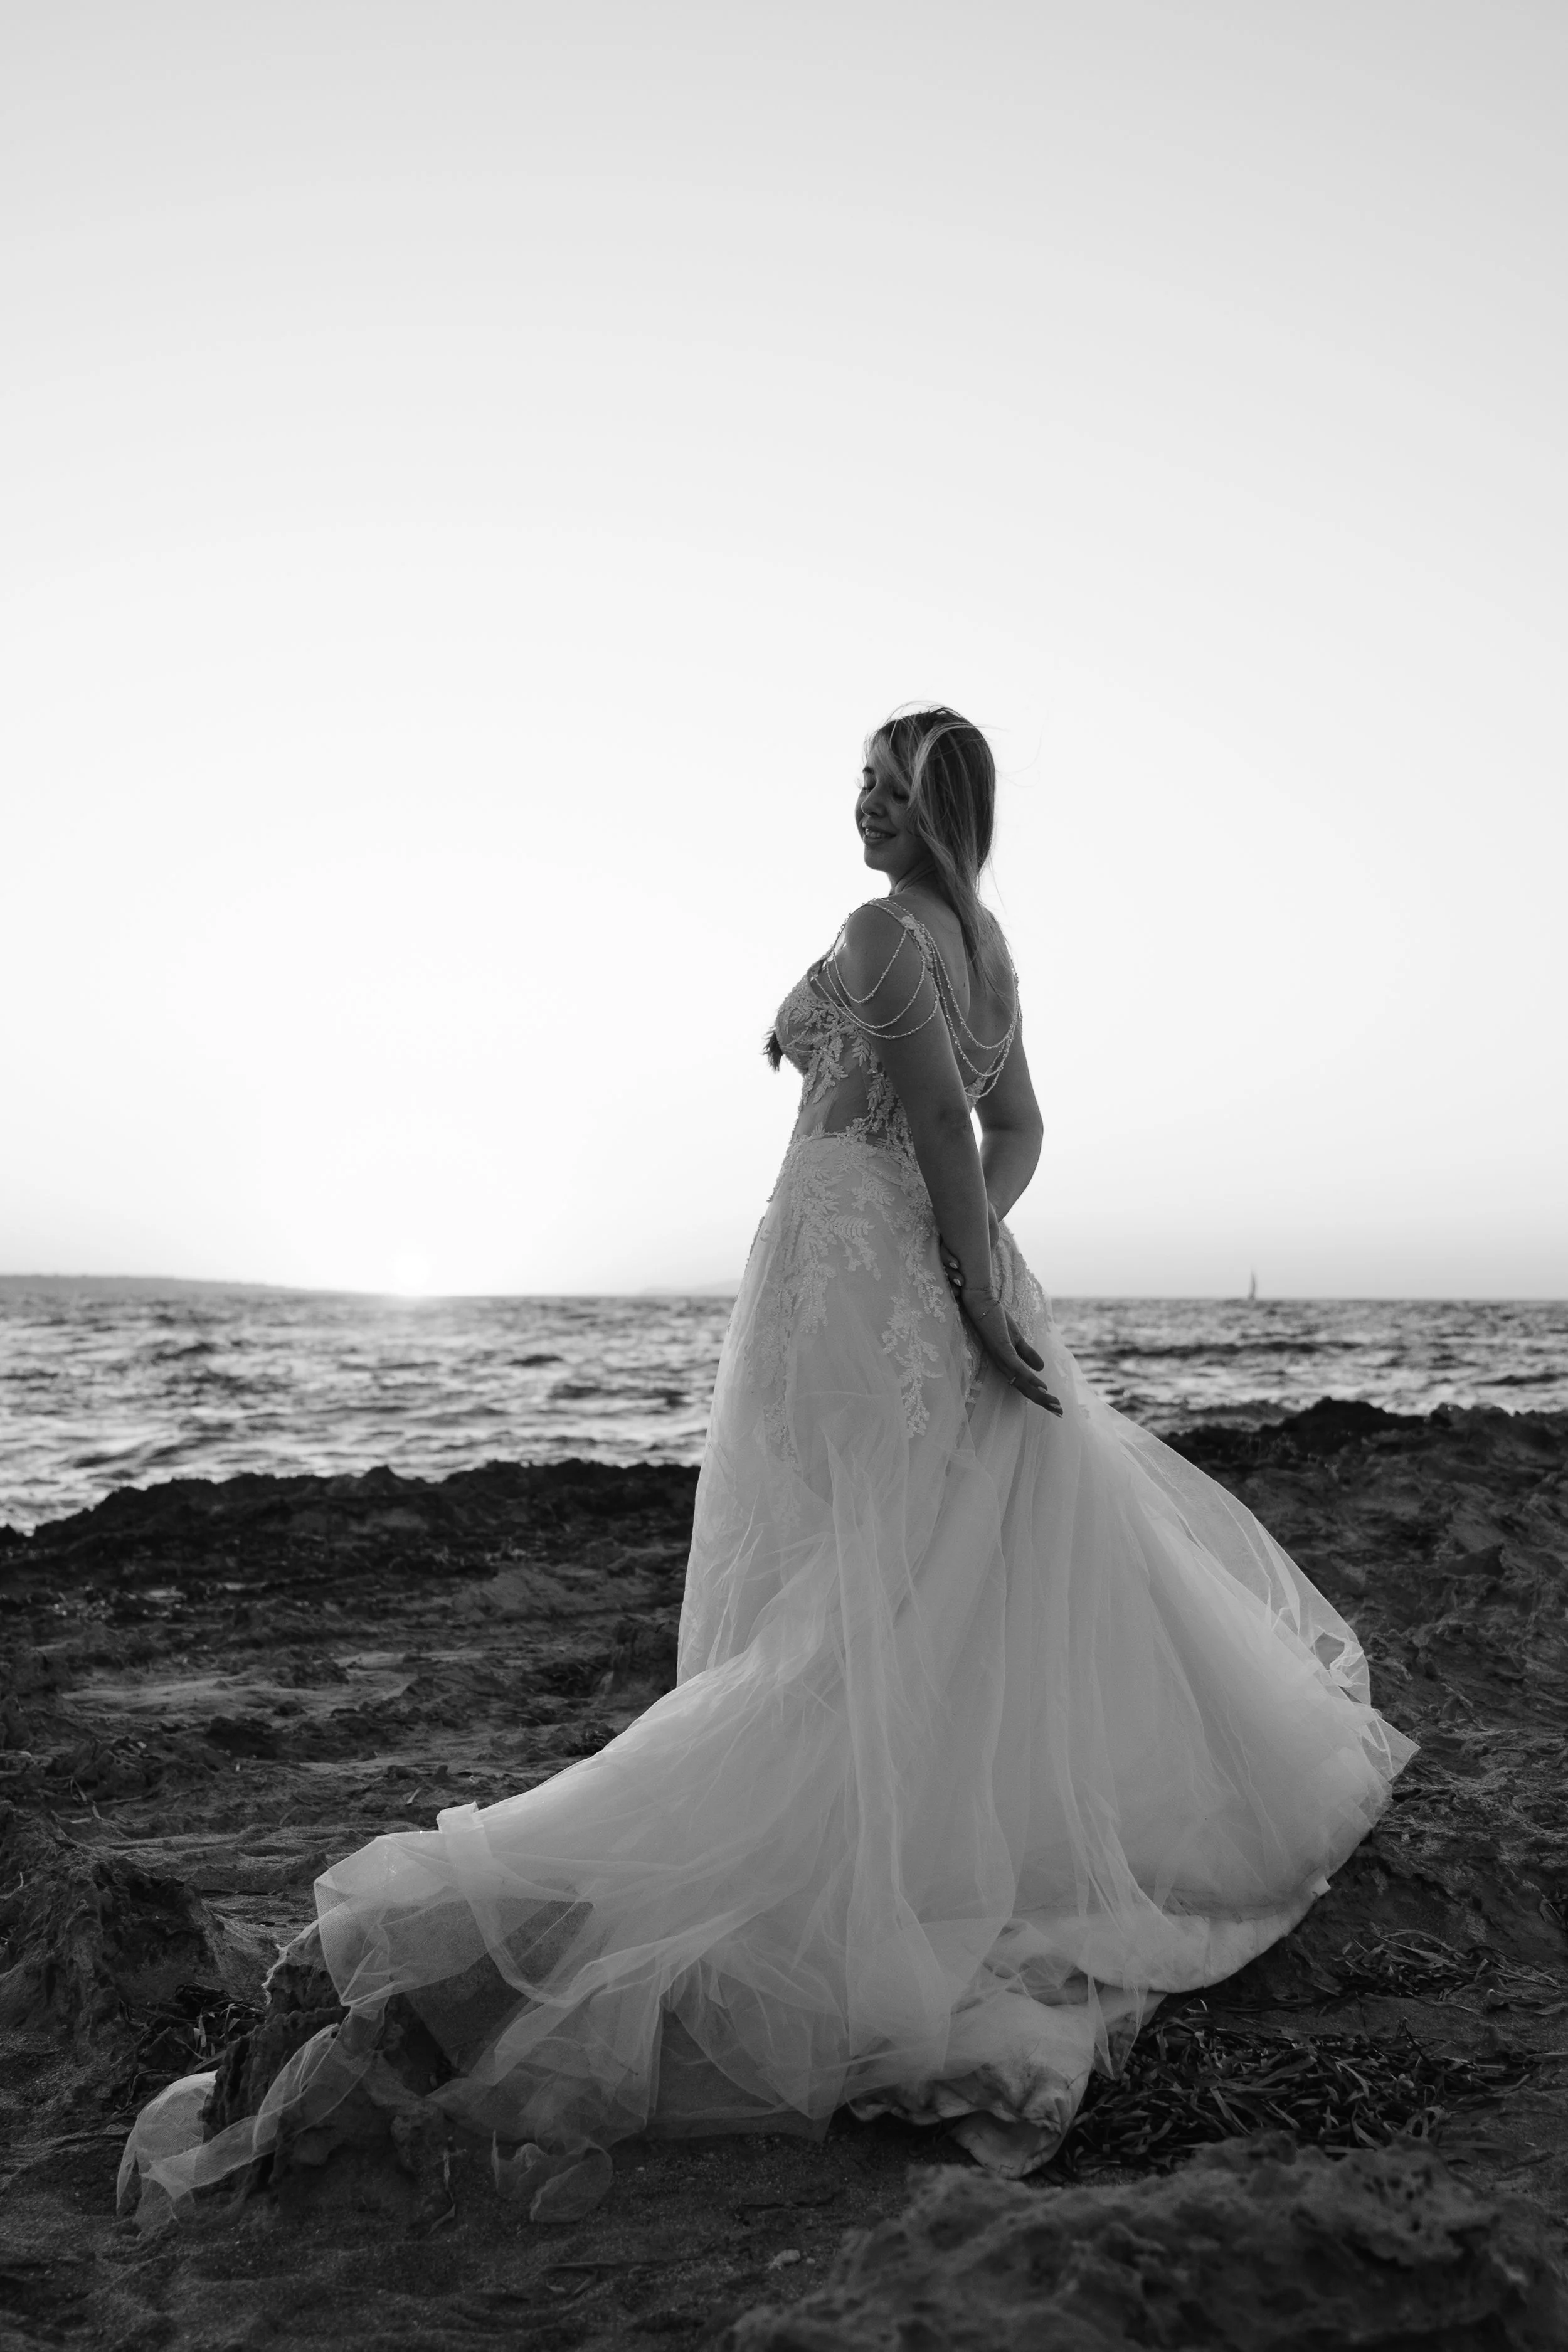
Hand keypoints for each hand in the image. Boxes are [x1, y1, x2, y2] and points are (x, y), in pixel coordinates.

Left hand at [938, 1239, 1062, 1416]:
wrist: (982, 1303)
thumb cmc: (996, 1319)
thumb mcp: (1017, 1338)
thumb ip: (1028, 1354)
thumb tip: (1041, 1369)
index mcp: (1007, 1364)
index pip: (1025, 1385)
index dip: (1040, 1396)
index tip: (1055, 1406)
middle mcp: (1003, 1365)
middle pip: (1024, 1389)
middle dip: (1042, 1401)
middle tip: (1059, 1412)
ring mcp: (1001, 1358)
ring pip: (1021, 1382)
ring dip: (1039, 1394)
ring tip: (1053, 1403)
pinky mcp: (1001, 1348)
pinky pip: (1016, 1367)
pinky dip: (1028, 1377)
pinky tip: (1041, 1386)